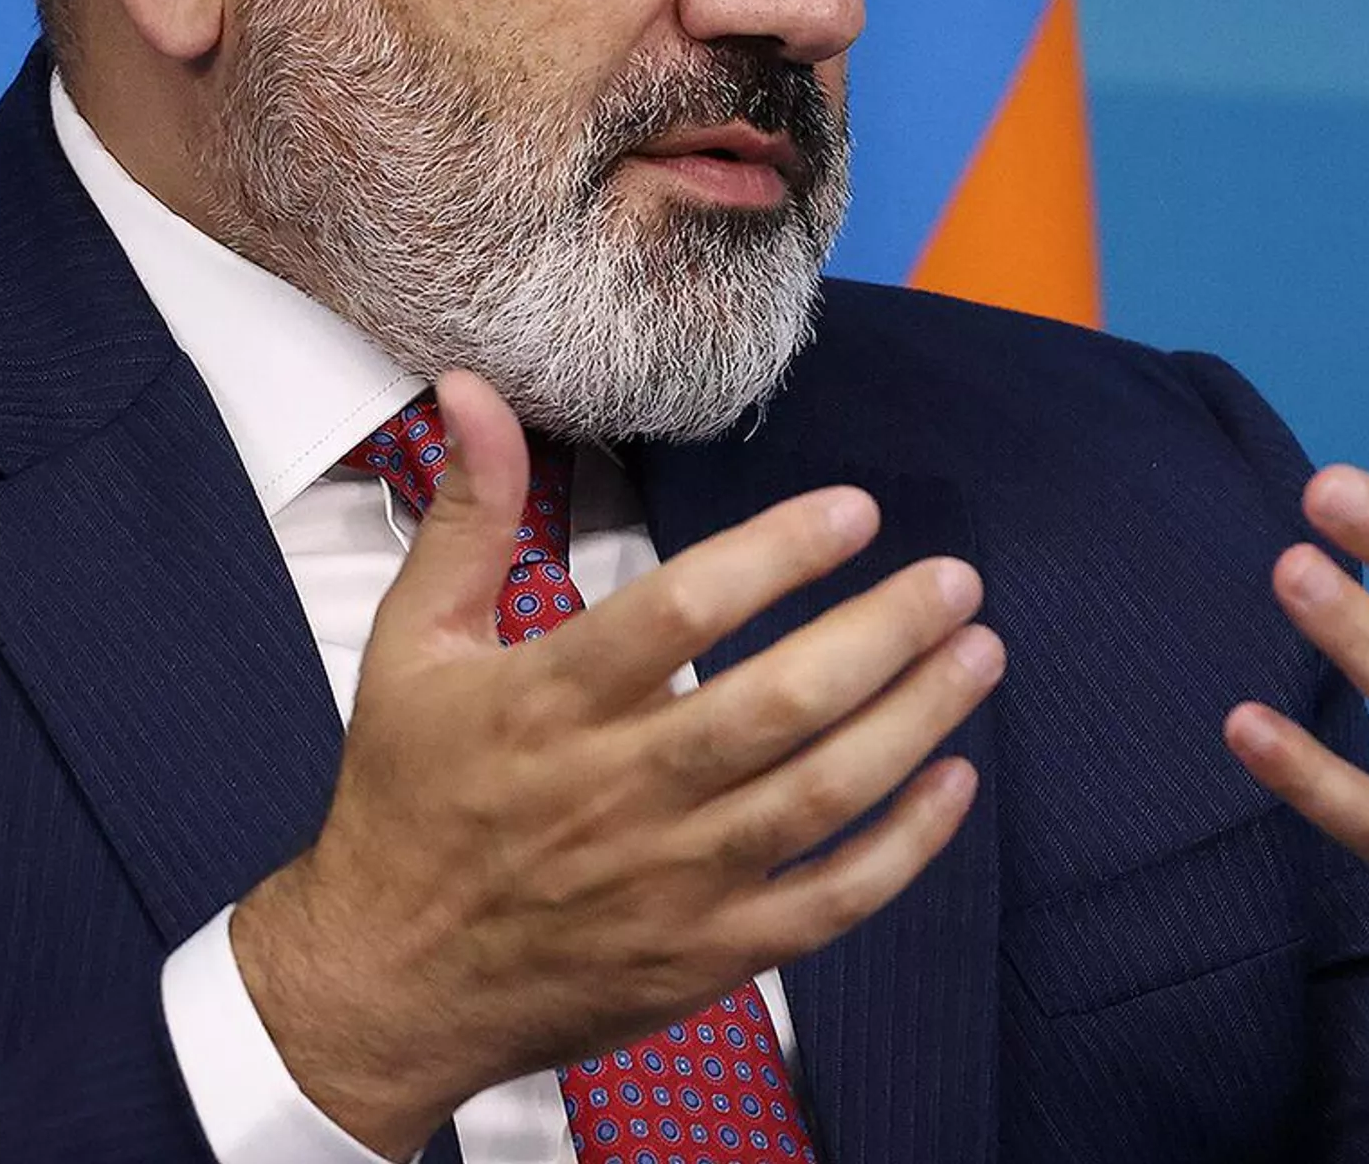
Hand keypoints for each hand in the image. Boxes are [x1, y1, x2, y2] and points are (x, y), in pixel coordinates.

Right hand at [233, 371, 1001, 1156]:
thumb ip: (469, 512)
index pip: (682, 610)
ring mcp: (672, 881)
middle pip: (777, 705)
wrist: (388, 980)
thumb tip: (474, 388)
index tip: (856, 510)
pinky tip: (954, 783)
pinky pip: (826, 903)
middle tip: (954, 579)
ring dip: (913, 720)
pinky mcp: (705, 956)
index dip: (779, 553)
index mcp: (550, 700)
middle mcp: (621, 788)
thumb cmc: (408, 794)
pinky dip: (903, 849)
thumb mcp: (412, 639)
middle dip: (882, 635)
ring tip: (980, 652)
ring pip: (820, 796)